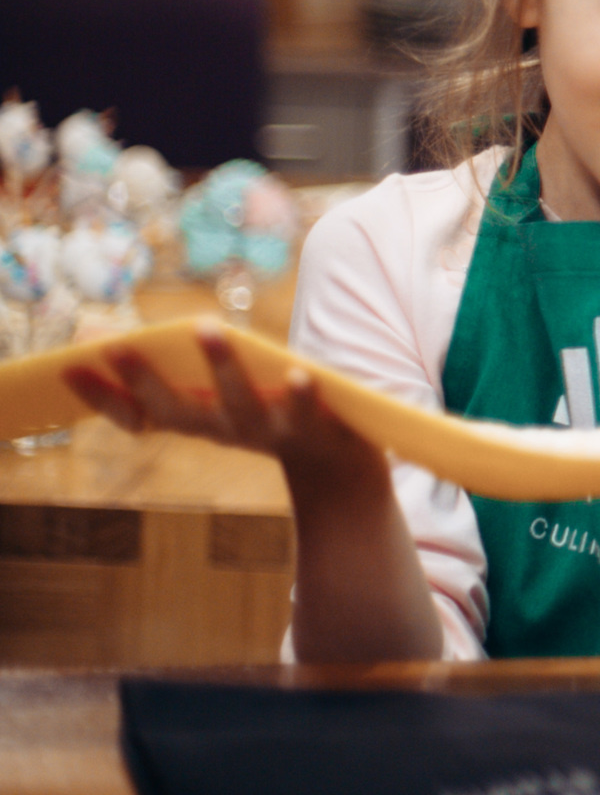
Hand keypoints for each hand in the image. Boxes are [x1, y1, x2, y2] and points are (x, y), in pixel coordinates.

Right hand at [65, 322, 378, 486]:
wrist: (337, 470)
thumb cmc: (269, 419)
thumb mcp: (222, 400)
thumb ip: (182, 375)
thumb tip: (120, 335)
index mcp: (198, 422)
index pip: (137, 413)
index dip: (101, 395)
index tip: (66, 368)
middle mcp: (224, 431)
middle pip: (177, 409)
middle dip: (143, 380)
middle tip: (115, 346)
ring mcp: (267, 432)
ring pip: (240, 402)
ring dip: (222, 364)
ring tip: (206, 324)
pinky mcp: (314, 429)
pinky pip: (305, 411)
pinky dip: (301, 394)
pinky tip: (298, 372)